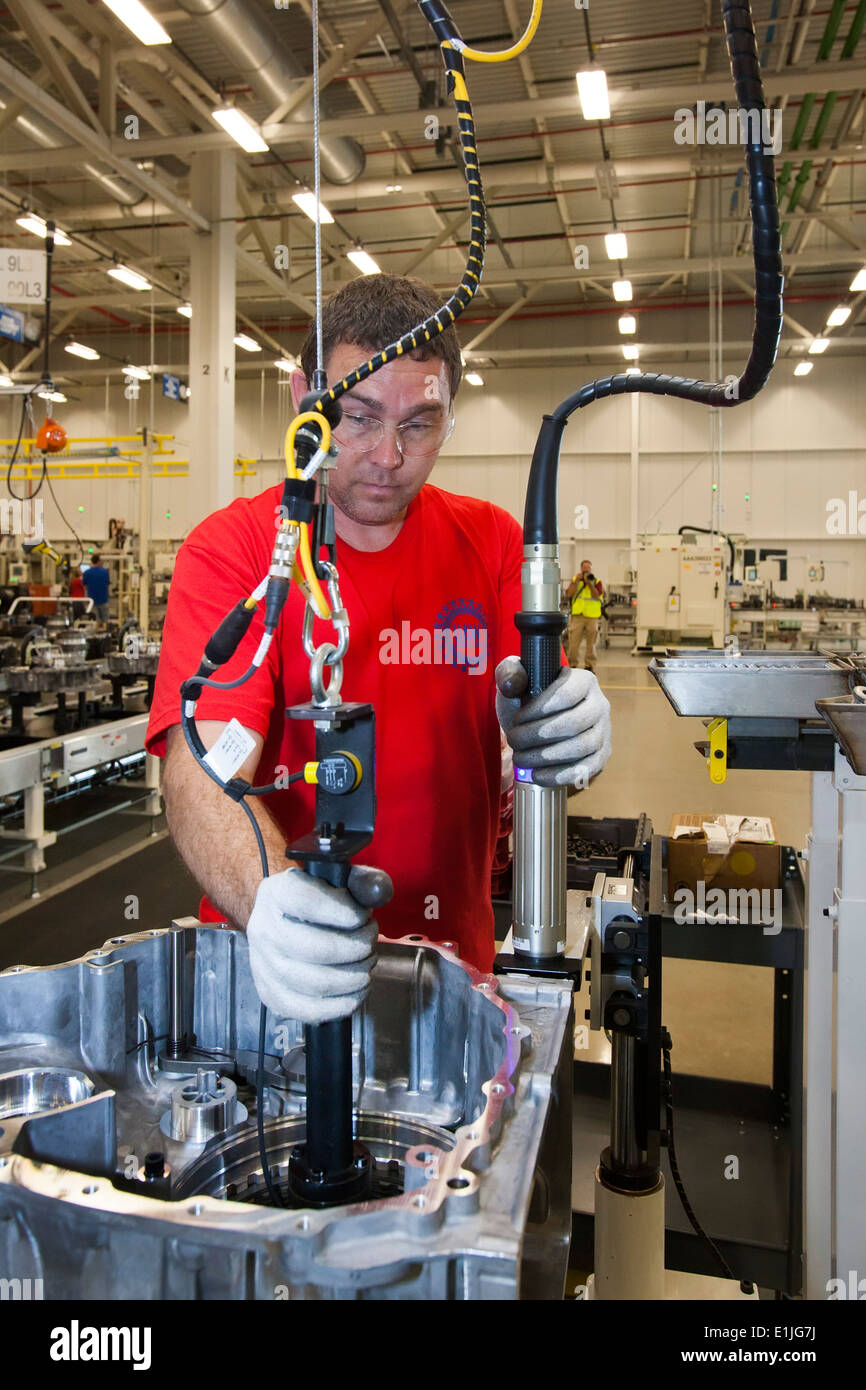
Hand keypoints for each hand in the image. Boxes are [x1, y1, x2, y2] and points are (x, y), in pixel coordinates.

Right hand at [246, 864, 392, 1023]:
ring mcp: (263, 965)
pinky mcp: (270, 994)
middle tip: (370, 942)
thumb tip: (378, 893)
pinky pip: (307, 1010)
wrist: (283, 922)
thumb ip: (360, 882)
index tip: (362, 916)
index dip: (340, 911)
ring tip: (366, 964)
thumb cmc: (315, 902)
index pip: (305, 901)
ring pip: (313, 982)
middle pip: (313, 947)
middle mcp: (264, 929)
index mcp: (277, 893)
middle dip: (355, 948)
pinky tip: (356, 990)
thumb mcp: (335, 880)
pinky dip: (340, 1005)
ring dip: (353, 977)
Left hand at [495, 657, 610, 788]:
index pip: (566, 694)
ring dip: (546, 757)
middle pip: (573, 723)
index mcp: (584, 681)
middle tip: (513, 741)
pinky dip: (560, 775)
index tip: (516, 719)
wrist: (539, 726)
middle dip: (537, 735)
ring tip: (521, 758)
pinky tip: (537, 775)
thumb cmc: (528, 701)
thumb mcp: (517, 683)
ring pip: (580, 747)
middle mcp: (599, 705)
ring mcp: (603, 732)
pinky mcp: (601, 756)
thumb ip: (510, 674)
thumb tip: (513, 681)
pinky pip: (586, 769)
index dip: (538, 709)